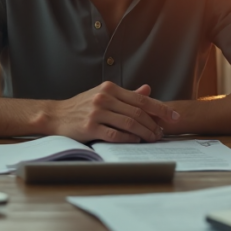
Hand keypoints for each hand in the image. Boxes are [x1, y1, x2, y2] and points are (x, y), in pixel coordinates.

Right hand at [48, 82, 179, 142]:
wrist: (56, 115)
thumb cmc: (82, 106)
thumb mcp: (103, 95)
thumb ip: (126, 94)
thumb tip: (148, 89)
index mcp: (109, 88)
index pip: (141, 98)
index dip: (160, 108)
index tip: (173, 117)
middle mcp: (104, 98)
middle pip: (138, 112)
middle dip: (154, 124)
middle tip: (162, 132)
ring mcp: (96, 112)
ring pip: (129, 123)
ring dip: (145, 133)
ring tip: (153, 138)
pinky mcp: (90, 127)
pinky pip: (115, 134)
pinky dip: (129, 139)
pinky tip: (136, 141)